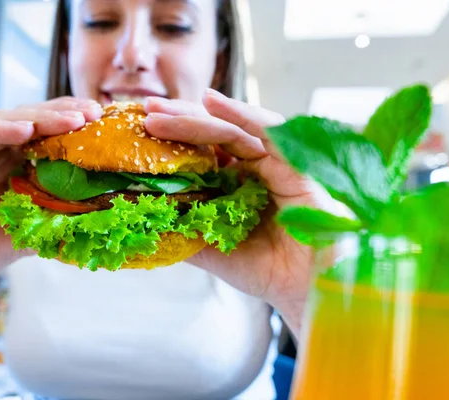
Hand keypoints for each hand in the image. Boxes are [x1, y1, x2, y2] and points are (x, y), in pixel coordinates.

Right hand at [0, 97, 102, 289]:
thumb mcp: (26, 236)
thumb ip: (55, 224)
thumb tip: (100, 220)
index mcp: (15, 165)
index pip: (47, 135)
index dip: (75, 127)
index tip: (104, 124)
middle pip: (31, 120)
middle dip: (63, 115)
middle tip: (93, 114)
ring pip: (4, 121)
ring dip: (38, 118)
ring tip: (69, 121)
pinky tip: (23, 130)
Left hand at [144, 89, 336, 333]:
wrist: (310, 288)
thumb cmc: (267, 270)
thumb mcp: (211, 249)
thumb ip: (182, 231)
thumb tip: (142, 219)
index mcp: (235, 185)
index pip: (200, 155)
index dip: (171, 143)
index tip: (139, 134)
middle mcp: (253, 169)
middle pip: (212, 136)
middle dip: (177, 122)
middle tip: (145, 112)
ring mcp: (275, 162)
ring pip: (231, 130)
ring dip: (195, 117)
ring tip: (161, 110)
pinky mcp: (295, 160)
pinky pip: (266, 130)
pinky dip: (240, 114)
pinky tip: (212, 101)